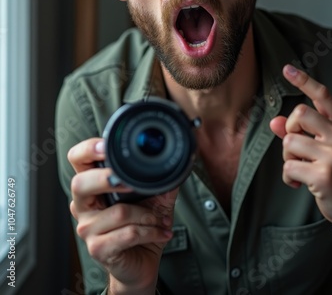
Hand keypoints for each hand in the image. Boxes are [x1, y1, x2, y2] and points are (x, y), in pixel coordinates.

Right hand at [68, 138, 175, 293]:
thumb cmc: (141, 226)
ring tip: (159, 220)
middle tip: (132, 184)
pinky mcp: (98, 249)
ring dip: (148, 215)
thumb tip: (176, 162)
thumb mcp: (154, 197)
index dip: (87, 149)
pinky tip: (160, 232)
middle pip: (80, 183)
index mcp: (92, 185)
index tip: (105, 147)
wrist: (141, 262)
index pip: (77, 159)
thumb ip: (159, 178)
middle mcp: (83, 205)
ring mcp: (87, 228)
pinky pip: (129, 233)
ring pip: (119, 211)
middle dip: (108, 179)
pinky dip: (151, 231)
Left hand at [270, 65, 331, 238]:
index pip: (323, 96)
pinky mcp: (324, 174)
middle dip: (290, 131)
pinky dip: (287, 177)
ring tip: (300, 170)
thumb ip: (300, 133)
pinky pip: (289, 166)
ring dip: (287, 158)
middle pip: (299, 114)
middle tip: (297, 149)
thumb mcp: (324, 148)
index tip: (286, 68)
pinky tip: (299, 184)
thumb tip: (274, 121)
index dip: (304, 81)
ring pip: (289, 142)